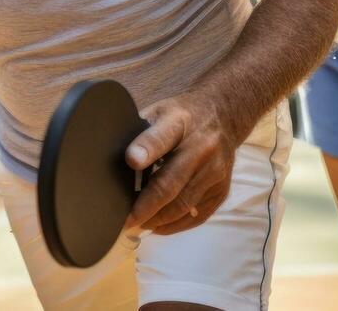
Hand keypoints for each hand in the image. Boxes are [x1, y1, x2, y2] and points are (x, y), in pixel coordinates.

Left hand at [122, 93, 239, 235]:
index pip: (162, 136)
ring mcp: (215, 171)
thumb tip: (111, 157)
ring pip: (182, 205)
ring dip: (157, 220)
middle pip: (171, 182)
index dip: (146, 149)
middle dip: (145, 205)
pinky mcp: (222, 190)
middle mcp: (202, 147)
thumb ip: (141, 133)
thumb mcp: (160, 111)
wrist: (226, 115)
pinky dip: (174, 225)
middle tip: (124, 220)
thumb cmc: (183, 117)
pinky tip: (158, 226)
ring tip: (137, 225)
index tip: (130, 161)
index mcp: (180, 122)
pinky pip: (196, 216)